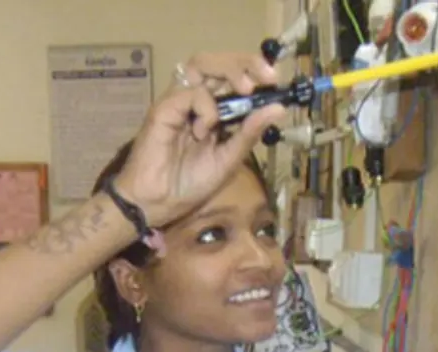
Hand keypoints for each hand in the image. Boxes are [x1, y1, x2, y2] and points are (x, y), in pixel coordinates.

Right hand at [115, 53, 287, 226]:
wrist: (158, 203)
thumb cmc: (189, 183)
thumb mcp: (229, 159)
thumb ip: (249, 133)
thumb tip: (279, 109)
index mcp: (213, 109)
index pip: (233, 75)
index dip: (254, 70)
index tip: (275, 79)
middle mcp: (195, 99)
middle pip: (218, 62)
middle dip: (246, 62)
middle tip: (267, 77)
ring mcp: (178, 101)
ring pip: (202, 64)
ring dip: (229, 71)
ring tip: (246, 90)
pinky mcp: (163, 108)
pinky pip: (190, 92)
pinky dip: (207, 107)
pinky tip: (205, 130)